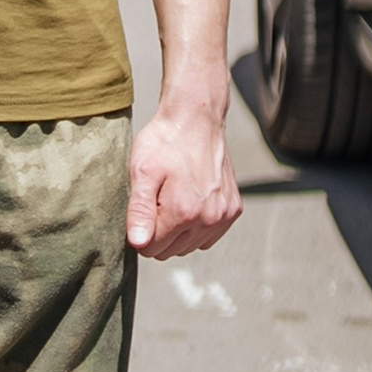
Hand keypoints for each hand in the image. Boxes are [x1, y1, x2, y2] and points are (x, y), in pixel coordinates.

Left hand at [126, 97, 241, 259]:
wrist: (196, 120)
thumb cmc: (164, 143)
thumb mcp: (142, 172)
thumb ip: (139, 211)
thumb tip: (138, 244)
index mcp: (184, 212)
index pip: (151, 249)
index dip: (140, 231)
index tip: (142, 207)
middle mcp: (209, 219)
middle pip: (170, 251)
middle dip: (158, 232)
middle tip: (156, 200)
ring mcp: (224, 216)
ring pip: (189, 246)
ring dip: (177, 231)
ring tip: (172, 198)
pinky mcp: (233, 210)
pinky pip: (208, 236)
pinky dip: (196, 226)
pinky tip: (189, 201)